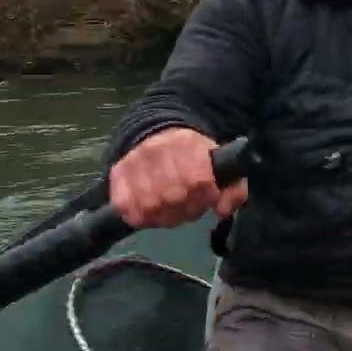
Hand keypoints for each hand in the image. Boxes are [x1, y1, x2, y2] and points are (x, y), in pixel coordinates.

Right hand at [108, 127, 248, 227]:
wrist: (158, 133)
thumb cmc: (195, 155)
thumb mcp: (222, 164)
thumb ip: (234, 188)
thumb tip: (223, 211)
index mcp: (187, 144)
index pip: (198, 180)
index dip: (206, 196)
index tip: (208, 196)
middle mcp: (156, 150)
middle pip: (173, 196)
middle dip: (187, 208)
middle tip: (190, 205)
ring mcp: (133, 162)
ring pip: (150, 206)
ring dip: (165, 215)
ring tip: (172, 209)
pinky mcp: (117, 174)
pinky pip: (126, 208)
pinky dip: (141, 216)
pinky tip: (152, 212)